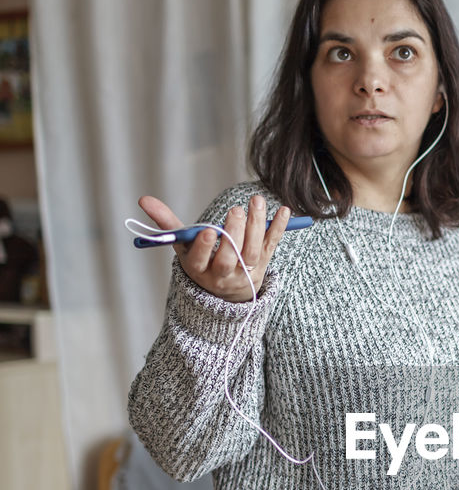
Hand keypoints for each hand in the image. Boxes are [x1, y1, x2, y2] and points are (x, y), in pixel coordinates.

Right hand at [138, 193, 291, 302]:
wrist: (226, 290)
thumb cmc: (200, 259)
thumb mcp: (181, 245)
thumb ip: (165, 223)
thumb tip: (143, 199)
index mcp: (198, 270)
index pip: (200, 261)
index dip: (204, 247)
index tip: (208, 230)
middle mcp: (222, 275)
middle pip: (229, 258)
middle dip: (232, 234)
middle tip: (234, 210)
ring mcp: (245, 272)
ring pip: (252, 252)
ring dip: (255, 227)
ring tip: (255, 202)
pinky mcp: (263, 265)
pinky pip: (271, 246)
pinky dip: (278, 229)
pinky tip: (284, 211)